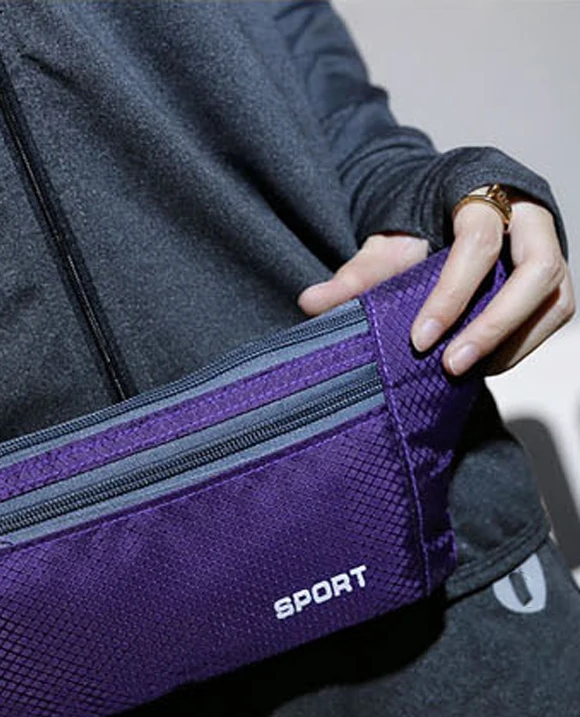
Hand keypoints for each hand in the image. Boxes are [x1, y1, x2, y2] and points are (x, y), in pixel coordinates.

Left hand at [297, 186, 574, 375]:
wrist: (448, 210)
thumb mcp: (384, 246)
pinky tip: (486, 365)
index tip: (418, 339)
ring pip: (555, 294)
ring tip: (467, 371)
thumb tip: (309, 303)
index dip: (452, 294)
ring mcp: (550, 245)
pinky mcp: (557, 275)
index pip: (478, 243)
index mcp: (480, 196)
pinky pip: (557, 313)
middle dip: (494, 324)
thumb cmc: (418, 227)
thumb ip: (353, 274)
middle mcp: (528, 215)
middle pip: (536, 269)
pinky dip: (524, 344)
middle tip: (450, 365)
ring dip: (513, 340)